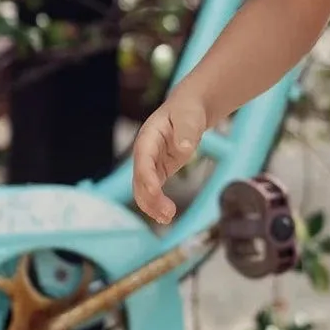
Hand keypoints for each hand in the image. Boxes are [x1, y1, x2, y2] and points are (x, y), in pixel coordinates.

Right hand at [132, 94, 207, 224]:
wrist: (187, 110)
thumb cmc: (187, 111)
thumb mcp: (189, 117)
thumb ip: (186, 132)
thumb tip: (184, 148)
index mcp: (148, 137)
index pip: (143, 159)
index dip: (146, 176)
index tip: (153, 190)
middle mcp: (144, 153)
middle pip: (140, 179)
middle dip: (150, 198)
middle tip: (168, 213)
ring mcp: (150, 164)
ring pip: (143, 189)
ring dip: (153, 206)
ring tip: (167, 219)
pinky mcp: (158, 171)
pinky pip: (153, 191)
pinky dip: (157, 204)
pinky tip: (165, 217)